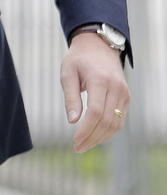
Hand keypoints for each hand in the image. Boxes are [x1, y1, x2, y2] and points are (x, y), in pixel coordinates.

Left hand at [62, 30, 129, 152]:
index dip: (86, 130)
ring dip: (101, 137)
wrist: (98, 47)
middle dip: (92, 137)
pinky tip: (95, 136)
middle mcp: (116, 88)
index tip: (75, 141)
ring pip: (116, 123)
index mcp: (100, 81)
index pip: (96, 112)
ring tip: (85, 145)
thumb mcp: (67, 74)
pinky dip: (109, 130)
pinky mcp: (126, 97)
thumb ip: (71, 97)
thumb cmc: (78, 59)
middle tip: (78, 148)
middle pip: (107, 120)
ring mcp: (124, 93)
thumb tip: (72, 121)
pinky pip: (120, 119)